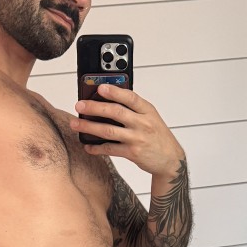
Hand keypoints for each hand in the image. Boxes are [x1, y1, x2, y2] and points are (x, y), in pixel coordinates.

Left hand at [70, 82, 184, 176]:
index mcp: (148, 110)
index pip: (130, 97)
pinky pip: (110, 149)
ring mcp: (138, 139)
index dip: (115, 91)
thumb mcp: (151, 117)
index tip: (100, 87)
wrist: (170, 159)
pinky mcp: (133, 153)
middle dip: (95, 107)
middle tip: (79, 105)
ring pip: (109, 131)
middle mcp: (143, 123)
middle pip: (115, 112)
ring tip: (76, 123)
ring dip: (89, 127)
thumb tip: (108, 100)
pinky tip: (87, 145)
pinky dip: (97, 147)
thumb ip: (134, 109)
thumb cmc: (157, 136)